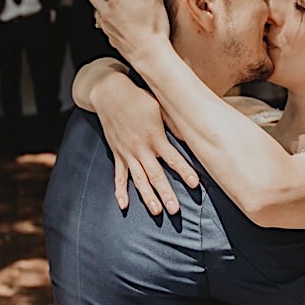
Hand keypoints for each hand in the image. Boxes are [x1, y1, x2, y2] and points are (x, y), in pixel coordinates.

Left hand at [89, 0, 170, 65]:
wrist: (150, 55)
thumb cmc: (153, 28)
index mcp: (116, 0)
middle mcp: (107, 12)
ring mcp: (107, 26)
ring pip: (95, 9)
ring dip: (98, 0)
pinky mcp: (110, 37)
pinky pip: (102, 23)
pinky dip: (104, 15)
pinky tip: (112, 17)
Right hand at [94, 77, 198, 216]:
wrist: (109, 92)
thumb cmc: (138, 97)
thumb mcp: (160, 106)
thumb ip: (175, 123)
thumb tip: (192, 133)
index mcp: (154, 136)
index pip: (172, 157)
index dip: (184, 171)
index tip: (194, 184)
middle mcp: (140, 148)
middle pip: (155, 175)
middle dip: (166, 193)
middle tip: (175, 210)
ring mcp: (127, 153)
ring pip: (138, 179)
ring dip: (148, 197)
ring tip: (157, 211)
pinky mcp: (117, 154)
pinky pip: (118, 175)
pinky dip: (120, 191)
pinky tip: (124, 205)